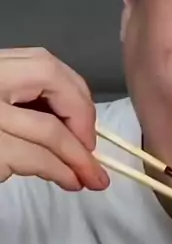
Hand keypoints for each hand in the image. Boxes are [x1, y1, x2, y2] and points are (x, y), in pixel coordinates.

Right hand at [0, 48, 108, 190]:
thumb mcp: (1, 109)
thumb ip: (27, 106)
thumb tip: (79, 131)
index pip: (43, 62)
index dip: (74, 92)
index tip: (83, 122)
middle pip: (49, 76)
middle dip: (81, 112)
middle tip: (90, 145)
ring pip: (49, 128)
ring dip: (80, 157)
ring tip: (91, 178)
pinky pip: (38, 159)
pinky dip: (62, 172)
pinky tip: (70, 181)